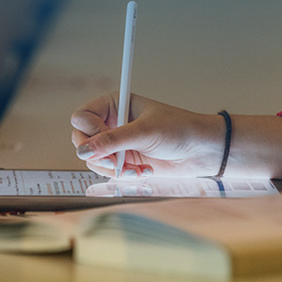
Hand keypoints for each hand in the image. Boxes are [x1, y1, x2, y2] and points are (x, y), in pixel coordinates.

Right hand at [71, 93, 225, 177]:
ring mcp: (116, 144)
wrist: (201, 151)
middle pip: (81, 140)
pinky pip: (108, 172)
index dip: (88, 132)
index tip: (103, 143)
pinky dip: (123, 176)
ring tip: (136, 169)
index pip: (82, 117)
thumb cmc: (179, 130)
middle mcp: (111, 123)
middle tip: (116, 161)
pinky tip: (143, 171)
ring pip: (93, 160)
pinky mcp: (124, 162)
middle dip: (99, 155)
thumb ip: (112, 141)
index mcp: (114, 105)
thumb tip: (84, 151)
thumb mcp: (144, 132)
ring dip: (114, 169)